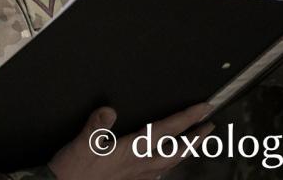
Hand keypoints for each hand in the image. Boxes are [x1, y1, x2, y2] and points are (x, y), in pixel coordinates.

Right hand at [48, 103, 213, 179]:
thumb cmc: (73, 170)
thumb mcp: (81, 143)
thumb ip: (96, 126)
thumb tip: (109, 111)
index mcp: (131, 151)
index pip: (165, 131)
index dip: (186, 119)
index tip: (202, 109)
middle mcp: (139, 165)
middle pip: (176, 151)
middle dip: (195, 138)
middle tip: (209, 127)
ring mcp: (136, 176)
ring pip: (169, 163)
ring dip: (184, 152)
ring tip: (193, 143)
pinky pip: (156, 174)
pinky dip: (166, 166)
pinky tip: (164, 166)